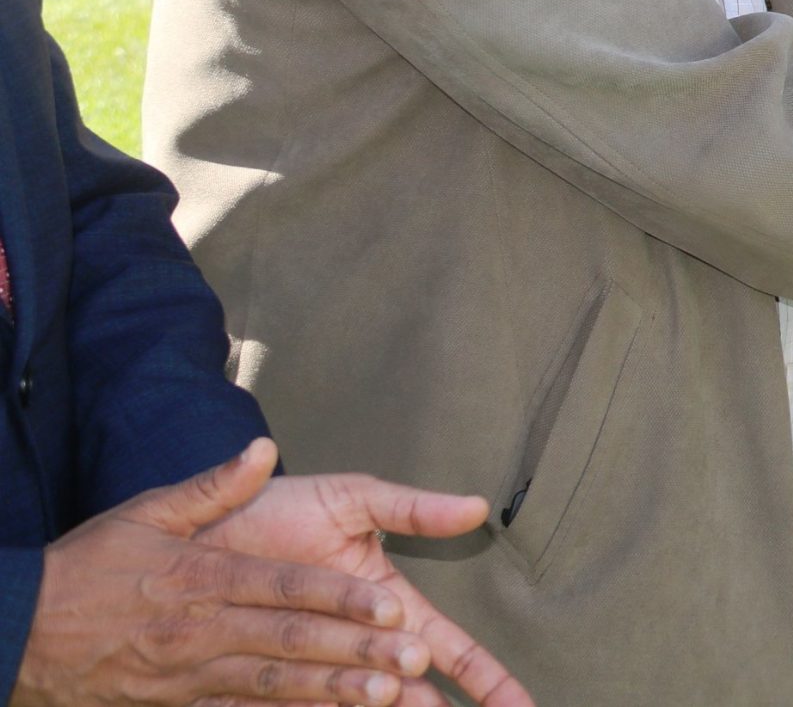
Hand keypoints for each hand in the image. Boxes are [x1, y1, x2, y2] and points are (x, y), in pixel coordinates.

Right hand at [15, 439, 441, 706]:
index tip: (393, 605)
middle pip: (290, 641)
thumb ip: (213, 487)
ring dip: (332, 693)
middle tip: (414, 661)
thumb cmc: (90, 567)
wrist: (18, 631)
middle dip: (356, 651)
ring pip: (273, 686)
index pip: (285, 587)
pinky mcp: (176, 705)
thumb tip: (263, 449)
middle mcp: (200, 629)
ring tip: (387, 698)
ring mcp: (187, 675)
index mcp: (202, 576)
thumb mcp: (145, 512)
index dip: (341, 598)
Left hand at [196, 457, 530, 706]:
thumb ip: (412, 510)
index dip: (487, 678)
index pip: (450, 648)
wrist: (196, 532)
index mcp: (386, 606)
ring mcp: (314, 670)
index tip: (521, 705)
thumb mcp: (352, 500)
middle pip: (416, 692)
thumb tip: (477, 508)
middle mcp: (357, 647)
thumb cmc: (279, 510)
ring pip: (365, 706)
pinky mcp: (265, 685)